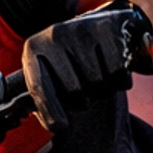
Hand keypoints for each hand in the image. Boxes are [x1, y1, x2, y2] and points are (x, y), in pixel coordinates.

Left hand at [21, 3, 152, 134]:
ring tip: (99, 78)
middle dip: (82, 99)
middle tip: (85, 93)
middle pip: (73, 89)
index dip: (49, 110)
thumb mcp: (49, 75)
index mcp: (33, 49)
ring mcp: (81, 28)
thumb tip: (48, 122)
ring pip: (97, 81)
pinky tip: (115, 70)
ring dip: (102, 90)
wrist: (102, 26)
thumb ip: (41, 99)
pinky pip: (117, 70)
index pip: (39, 86)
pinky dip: (120, 79)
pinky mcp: (107, 26)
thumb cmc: (70, 61)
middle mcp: (54, 35)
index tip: (60, 127)